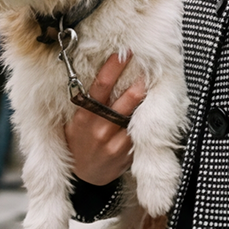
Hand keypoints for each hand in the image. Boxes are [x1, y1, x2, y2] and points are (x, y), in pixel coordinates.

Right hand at [65, 49, 143, 182]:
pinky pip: (140, 134)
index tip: (123, 53)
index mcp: (84, 117)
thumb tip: (93, 74)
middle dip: (138, 82)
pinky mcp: (127, 154)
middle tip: (149, 65)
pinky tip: (154, 111)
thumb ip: (85, 103)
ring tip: (155, 83)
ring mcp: (115, 143)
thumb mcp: (73, 122)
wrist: (84, 175)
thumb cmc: (79, 142)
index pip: (100, 88)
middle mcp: (100, 129)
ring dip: (146, 100)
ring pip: (136, 116)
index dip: (112, 69)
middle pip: (125, 101)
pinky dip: (147, 121)